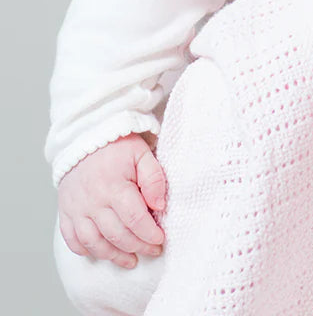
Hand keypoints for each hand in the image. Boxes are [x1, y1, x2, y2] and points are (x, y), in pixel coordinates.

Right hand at [57, 134, 166, 268]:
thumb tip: (160, 206)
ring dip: (113, 255)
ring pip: (94, 243)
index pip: (134, 219)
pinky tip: (101, 253)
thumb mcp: (142, 154)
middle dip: (137, 246)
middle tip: (152, 250)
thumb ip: (154, 179)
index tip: (161, 239)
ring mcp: (76, 209)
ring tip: (131, 260)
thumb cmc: (117, 146)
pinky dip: (86, 251)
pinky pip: (72, 240)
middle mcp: (92, 201)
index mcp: (113, 186)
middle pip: (116, 234)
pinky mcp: (66, 213)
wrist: (85, 138)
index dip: (148, 233)